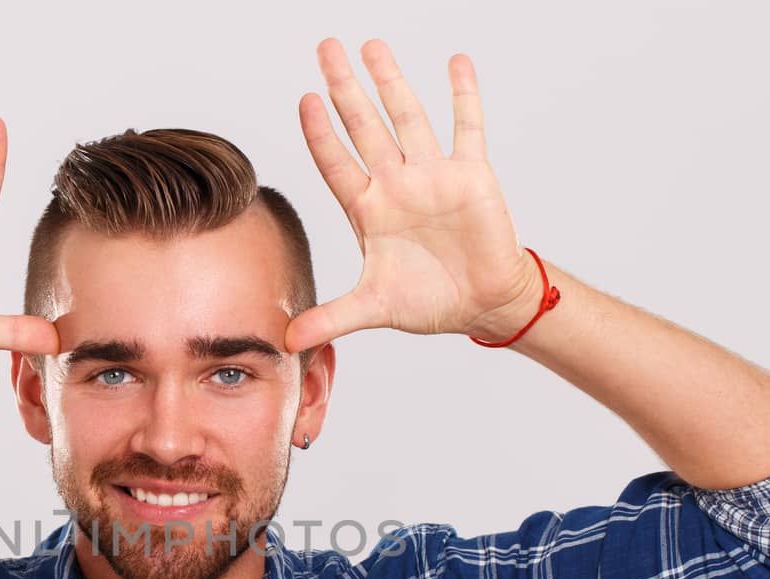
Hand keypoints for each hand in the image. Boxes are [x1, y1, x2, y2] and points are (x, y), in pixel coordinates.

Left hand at [284, 39, 539, 353]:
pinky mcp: (471, 175)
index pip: (337, 162)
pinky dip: (463, 94)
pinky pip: (467, 127)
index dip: (321, 133)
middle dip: (345, 87)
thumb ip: (331, 318)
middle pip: (364, 126)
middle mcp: (396, 184)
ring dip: (391, 80)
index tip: (305, 100)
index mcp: (369, 210)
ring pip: (407, 116)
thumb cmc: (430, 302)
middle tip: (326, 49)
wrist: (482, 304)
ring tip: (372, 45)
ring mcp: (433, 175)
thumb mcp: (373, 308)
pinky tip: (456, 61)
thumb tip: (287, 342)